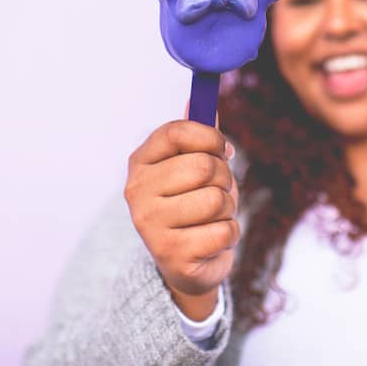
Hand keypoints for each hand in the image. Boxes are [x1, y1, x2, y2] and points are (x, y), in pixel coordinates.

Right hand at [125, 119, 239, 319]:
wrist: (185, 265)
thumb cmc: (192, 206)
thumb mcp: (193, 168)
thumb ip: (198, 138)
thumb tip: (201, 101)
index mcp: (141, 163)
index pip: (177, 132)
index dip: (210, 137)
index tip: (222, 149)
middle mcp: (137, 191)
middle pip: (204, 166)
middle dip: (224, 179)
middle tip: (217, 191)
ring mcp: (150, 225)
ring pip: (217, 200)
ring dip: (227, 209)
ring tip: (212, 218)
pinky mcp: (171, 254)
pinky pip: (224, 231)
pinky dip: (229, 235)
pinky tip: (212, 241)